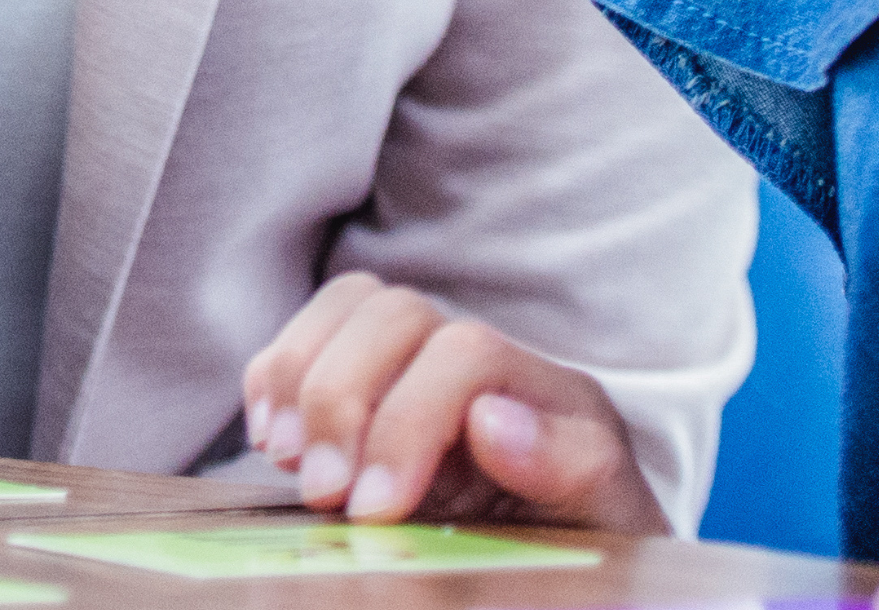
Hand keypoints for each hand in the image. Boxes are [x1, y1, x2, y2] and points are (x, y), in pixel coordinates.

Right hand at [234, 272, 662, 535]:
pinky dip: (276, 377)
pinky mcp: (372, 389)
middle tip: (325, 491)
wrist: (574, 570)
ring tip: (290, 461)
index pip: (465, 354)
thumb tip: (491, 420)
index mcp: (549, 392)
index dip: (406, 422)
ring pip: (348, 307)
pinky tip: (276, 441)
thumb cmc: (587, 545)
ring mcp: (423, 368)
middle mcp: (482, 363)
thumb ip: (566, 466)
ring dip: (300, 380)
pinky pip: (309, 338)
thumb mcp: (603, 518)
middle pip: (394, 314)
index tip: (374, 509)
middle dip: (342, 399)